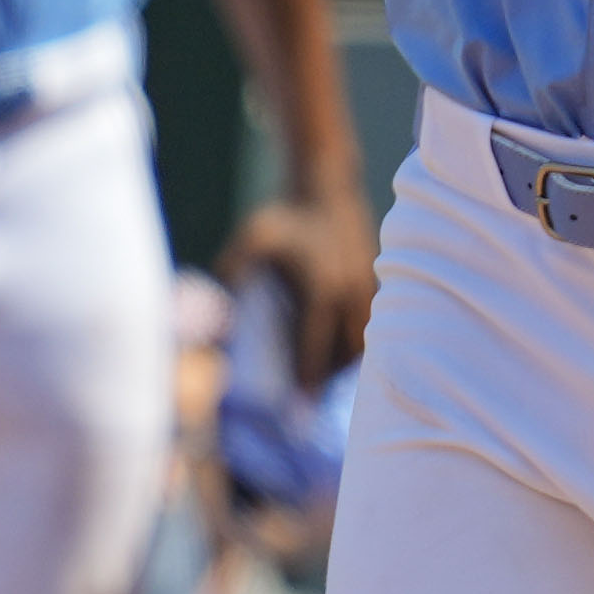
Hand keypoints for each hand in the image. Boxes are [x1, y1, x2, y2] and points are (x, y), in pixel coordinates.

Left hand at [228, 191, 378, 381]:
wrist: (328, 187)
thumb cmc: (286, 216)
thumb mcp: (254, 237)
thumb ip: (234, 270)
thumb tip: (217, 313)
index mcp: (320, 290)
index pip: (313, 347)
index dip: (306, 379)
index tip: (298, 406)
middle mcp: (349, 295)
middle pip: (343, 354)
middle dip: (328, 377)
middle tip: (310, 400)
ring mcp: (367, 290)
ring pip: (362, 341)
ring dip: (344, 361)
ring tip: (322, 377)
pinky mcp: (376, 284)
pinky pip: (370, 325)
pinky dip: (355, 340)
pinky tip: (338, 350)